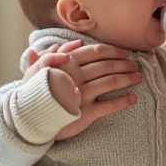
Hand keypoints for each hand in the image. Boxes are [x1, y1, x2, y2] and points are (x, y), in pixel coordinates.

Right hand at [24, 40, 140, 139]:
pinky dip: (123, 101)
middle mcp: (76, 76)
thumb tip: (62, 47)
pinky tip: (132, 99)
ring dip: (127, 79)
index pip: (96, 52)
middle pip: (107, 66)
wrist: (28, 119)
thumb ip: (50, 56)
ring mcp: (82, 94)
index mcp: (68, 63)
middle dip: (124, 64)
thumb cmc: (32, 93)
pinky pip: (109, 106)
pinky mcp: (86, 113)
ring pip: (111, 82)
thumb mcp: (36, 71)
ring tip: (137, 78)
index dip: (113, 51)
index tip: (124, 53)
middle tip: (135, 65)